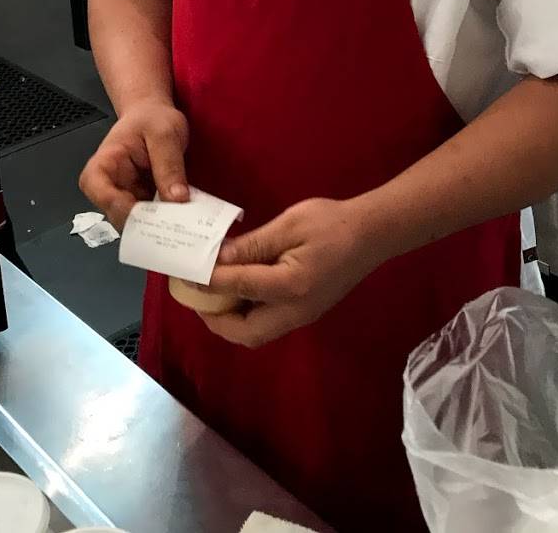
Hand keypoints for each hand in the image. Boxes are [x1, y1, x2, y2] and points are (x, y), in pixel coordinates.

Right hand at [79, 100, 188, 230]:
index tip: (147, 213)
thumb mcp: (165, 133)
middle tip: (172, 224)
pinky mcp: (142, 202)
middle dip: (143, 223)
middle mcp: (110, 184)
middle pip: (115, 213)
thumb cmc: (153, 118)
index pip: (96, 188)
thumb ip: (169, 164)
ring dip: (156, 226)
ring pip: (134, 222)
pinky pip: (150, 219)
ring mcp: (126, 196)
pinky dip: (165, 222)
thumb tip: (176, 198)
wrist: (155, 114)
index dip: (118, 205)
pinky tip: (182, 220)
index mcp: (105, 162)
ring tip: (180, 223)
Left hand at [205, 198, 380, 347]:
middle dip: (215, 320)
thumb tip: (217, 258)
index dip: (207, 281)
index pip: (237, 288)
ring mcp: (302, 316)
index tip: (185, 271)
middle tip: (194, 295)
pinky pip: (268, 324)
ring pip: (257, 333)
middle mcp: (295, 311)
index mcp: (290, 286)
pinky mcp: (305, 312)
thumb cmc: (331, 222)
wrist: (372, 233)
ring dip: (229, 321)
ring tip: (210, 294)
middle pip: (246, 333)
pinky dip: (246, 315)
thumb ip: (252, 245)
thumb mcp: (288, 225)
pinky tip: (237, 292)